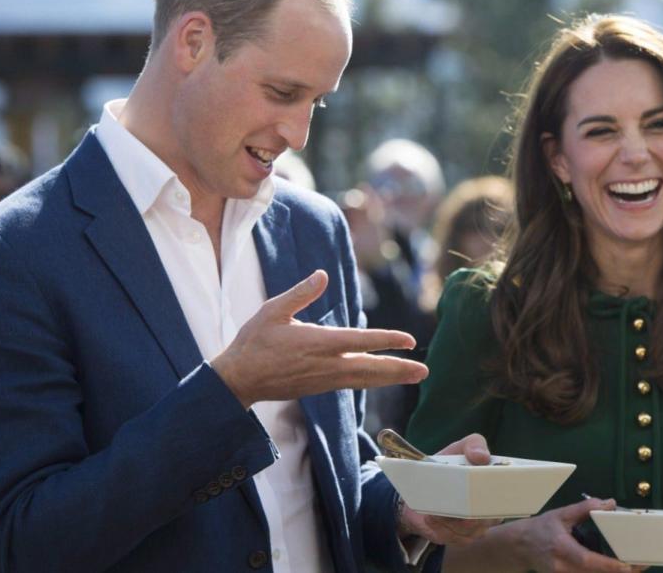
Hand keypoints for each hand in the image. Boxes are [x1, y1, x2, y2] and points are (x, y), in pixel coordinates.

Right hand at [212, 270, 427, 405]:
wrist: (238, 380)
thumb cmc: (254, 342)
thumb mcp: (272, 311)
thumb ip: (300, 294)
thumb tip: (322, 275)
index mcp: (317, 343)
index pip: (359, 342)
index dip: (387, 341)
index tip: (409, 341)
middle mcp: (326, 364)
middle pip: (370, 368)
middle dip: (398, 369)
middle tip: (424, 371)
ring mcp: (324, 379)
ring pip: (364, 379)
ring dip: (391, 377)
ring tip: (415, 376)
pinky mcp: (320, 387)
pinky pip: (352, 384)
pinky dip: (372, 381)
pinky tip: (383, 378)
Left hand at [398, 433, 500, 545]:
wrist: (424, 486)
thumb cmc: (449, 465)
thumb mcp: (460, 449)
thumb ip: (474, 444)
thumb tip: (482, 456)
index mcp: (497, 488)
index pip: (507, 498)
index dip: (498, 498)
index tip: (481, 493)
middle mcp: (491, 511)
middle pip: (487, 519)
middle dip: (471, 514)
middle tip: (458, 505)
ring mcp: (476, 527)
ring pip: (469, 530)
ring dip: (451, 520)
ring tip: (436, 508)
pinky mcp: (459, 537)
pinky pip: (454, 538)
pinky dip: (441, 528)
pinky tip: (431, 517)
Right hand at [504, 498, 637, 572]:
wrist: (519, 548)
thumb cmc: (540, 529)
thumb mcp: (560, 514)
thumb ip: (584, 509)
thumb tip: (609, 503)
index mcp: (561, 549)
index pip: (588, 561)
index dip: (608, 565)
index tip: (628, 565)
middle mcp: (563, 568)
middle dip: (619, 572)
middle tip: (641, 566)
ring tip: (634, 568)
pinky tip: (615, 568)